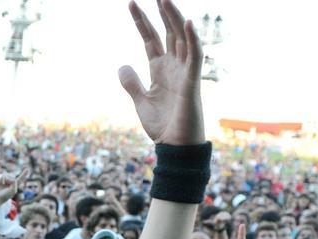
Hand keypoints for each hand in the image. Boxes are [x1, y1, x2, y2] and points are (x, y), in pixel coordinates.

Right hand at [0, 162, 28, 205]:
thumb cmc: (3, 197)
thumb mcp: (13, 190)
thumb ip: (13, 181)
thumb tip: (6, 177)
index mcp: (13, 186)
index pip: (20, 179)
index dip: (23, 175)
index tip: (27, 170)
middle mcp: (7, 183)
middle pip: (11, 175)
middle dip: (9, 178)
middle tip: (6, 184)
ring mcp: (1, 181)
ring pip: (4, 174)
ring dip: (3, 178)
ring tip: (1, 183)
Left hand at [119, 0, 203, 144]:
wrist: (175, 146)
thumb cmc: (162, 126)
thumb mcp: (141, 101)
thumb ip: (131, 83)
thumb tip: (122, 65)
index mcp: (160, 69)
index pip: (150, 39)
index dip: (142, 21)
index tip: (131, 4)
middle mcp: (174, 66)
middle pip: (167, 32)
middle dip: (161, 12)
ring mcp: (184, 72)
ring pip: (181, 38)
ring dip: (175, 18)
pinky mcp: (192, 81)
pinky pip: (195, 56)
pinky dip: (193, 39)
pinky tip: (187, 22)